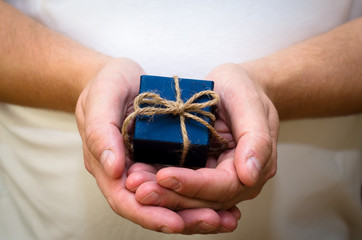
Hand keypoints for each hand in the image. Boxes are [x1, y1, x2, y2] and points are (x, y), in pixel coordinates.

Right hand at [75, 58, 241, 233]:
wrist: (119, 76)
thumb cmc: (107, 82)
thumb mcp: (102, 96)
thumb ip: (101, 131)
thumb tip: (114, 169)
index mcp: (106, 163)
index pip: (124, 200)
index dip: (149, 214)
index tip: (176, 222)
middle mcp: (125, 172)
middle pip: (151, 208)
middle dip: (182, 218)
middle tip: (214, 221)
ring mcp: (145, 167)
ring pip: (168, 200)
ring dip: (195, 212)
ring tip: (225, 219)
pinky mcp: (161, 159)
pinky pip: (179, 183)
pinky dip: (199, 195)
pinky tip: (223, 200)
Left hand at [126, 63, 278, 221]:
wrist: (234, 86)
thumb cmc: (243, 89)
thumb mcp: (249, 103)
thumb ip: (256, 139)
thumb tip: (250, 176)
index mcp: (252, 168)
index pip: (223, 187)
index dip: (193, 185)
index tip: (164, 176)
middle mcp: (235, 180)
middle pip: (203, 200)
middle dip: (170, 196)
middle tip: (139, 189)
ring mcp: (215, 178)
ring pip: (188, 198)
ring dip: (161, 195)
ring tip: (134, 186)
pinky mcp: (198, 171)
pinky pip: (180, 185)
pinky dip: (160, 185)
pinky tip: (140, 179)